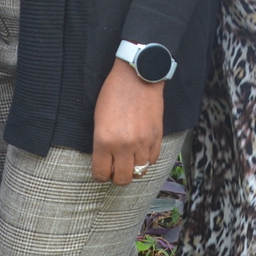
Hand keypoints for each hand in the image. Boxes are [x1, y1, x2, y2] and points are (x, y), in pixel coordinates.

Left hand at [92, 58, 164, 184]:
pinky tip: (141, 151)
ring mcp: (142, 143)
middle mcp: (123, 146)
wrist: (137, 76)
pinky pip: (152, 160)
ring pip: (139, 172)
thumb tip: (106, 162)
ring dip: (133, 169)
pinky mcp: (156, 137)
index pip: (101, 174)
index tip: (101, 171)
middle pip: (122, 179)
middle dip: (116, 176)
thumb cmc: (113, 93)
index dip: (100, 175)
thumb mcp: (98, 119)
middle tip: (115, 168)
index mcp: (104, 141)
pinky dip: (146, 159)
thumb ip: (101, 143)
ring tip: (129, 159)